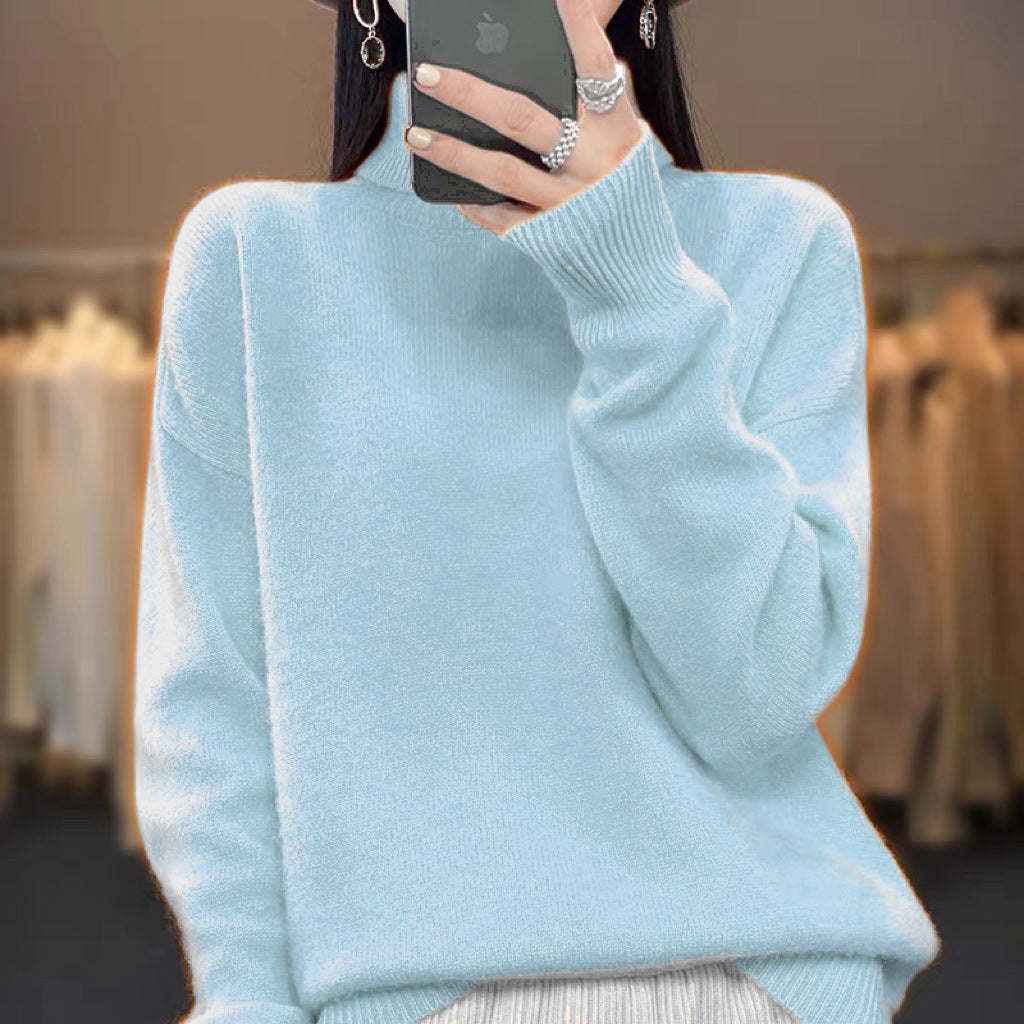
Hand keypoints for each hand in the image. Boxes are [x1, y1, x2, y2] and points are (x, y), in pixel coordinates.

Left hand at [403, 0, 645, 236]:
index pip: (596, 68)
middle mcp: (594, 165)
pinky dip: (470, 201)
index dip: (578, 28)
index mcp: (619, 131)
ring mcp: (568, 203)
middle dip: (469, 92)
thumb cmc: (626, 198)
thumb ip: (603, 108)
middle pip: (522, 118)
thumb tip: (583, 61)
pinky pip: (499, 216)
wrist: (637, 272)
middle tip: (426, 73)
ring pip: (499, 170)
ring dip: (451, 151)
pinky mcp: (548, 237)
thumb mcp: (627, 148)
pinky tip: (444, 187)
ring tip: (415, 135)